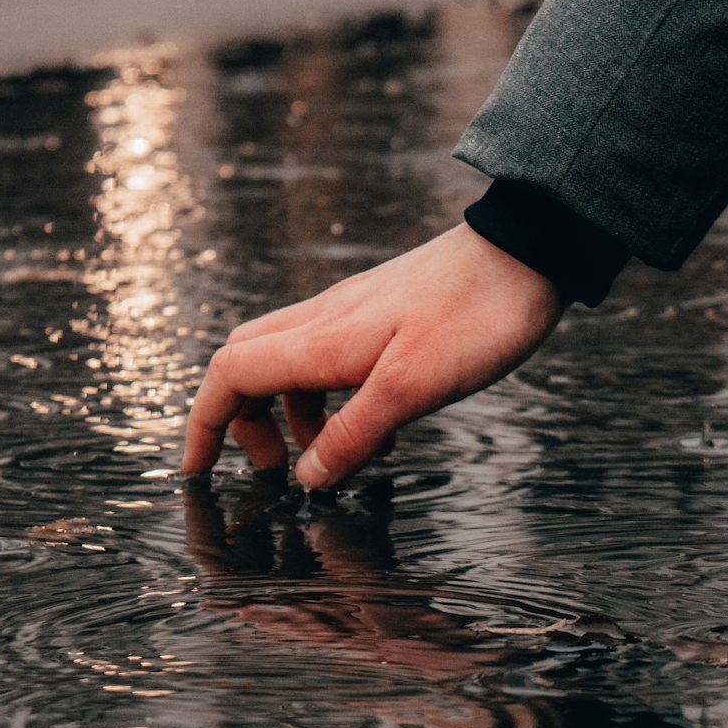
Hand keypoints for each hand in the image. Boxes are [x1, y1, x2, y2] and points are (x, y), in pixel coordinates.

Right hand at [182, 224, 563, 487]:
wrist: (529, 250)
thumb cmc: (479, 314)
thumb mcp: (415, 388)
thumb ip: (355, 434)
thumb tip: (308, 477)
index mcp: (322, 338)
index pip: (230, 374)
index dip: (205, 425)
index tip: (198, 470)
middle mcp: (326, 319)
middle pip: (248, 366)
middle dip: (243, 422)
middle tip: (276, 470)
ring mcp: (354, 314)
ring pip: (292, 366)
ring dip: (297, 417)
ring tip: (339, 457)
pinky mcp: (383, 315)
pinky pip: (334, 361)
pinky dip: (336, 400)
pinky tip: (379, 428)